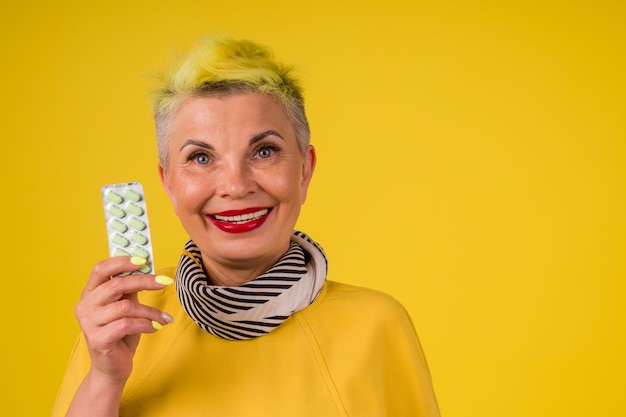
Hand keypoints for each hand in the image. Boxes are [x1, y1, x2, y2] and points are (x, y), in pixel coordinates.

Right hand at [75, 256, 172, 384]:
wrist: (111, 368)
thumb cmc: (120, 334)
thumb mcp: (126, 307)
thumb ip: (129, 289)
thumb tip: (145, 267)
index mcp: (89, 293)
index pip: (101, 269)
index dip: (122, 262)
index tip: (144, 260)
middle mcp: (85, 306)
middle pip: (116, 285)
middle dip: (144, 281)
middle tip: (165, 281)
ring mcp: (89, 323)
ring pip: (125, 307)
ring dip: (150, 311)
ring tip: (163, 317)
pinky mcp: (98, 339)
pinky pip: (127, 324)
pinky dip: (146, 324)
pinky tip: (155, 327)